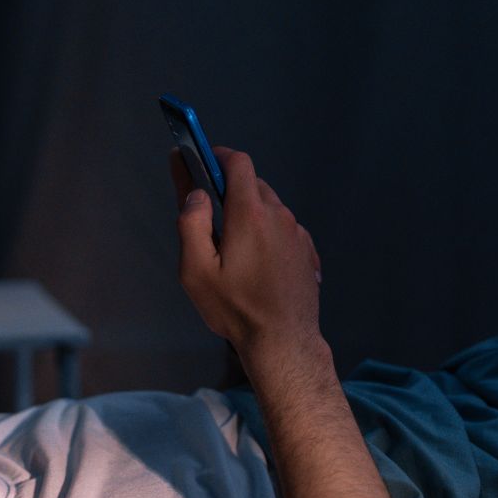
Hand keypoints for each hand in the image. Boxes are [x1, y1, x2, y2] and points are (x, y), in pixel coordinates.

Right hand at [172, 147, 322, 355]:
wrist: (284, 342)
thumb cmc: (235, 309)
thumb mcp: (196, 270)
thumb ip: (191, 224)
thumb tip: (196, 194)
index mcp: (249, 213)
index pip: (238, 163)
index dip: (218, 155)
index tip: (202, 159)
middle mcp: (278, 215)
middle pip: (253, 185)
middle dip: (229, 191)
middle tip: (209, 218)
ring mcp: (297, 234)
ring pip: (270, 208)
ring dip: (250, 216)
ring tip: (234, 252)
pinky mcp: (306, 252)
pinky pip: (284, 231)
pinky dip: (267, 235)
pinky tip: (257, 264)